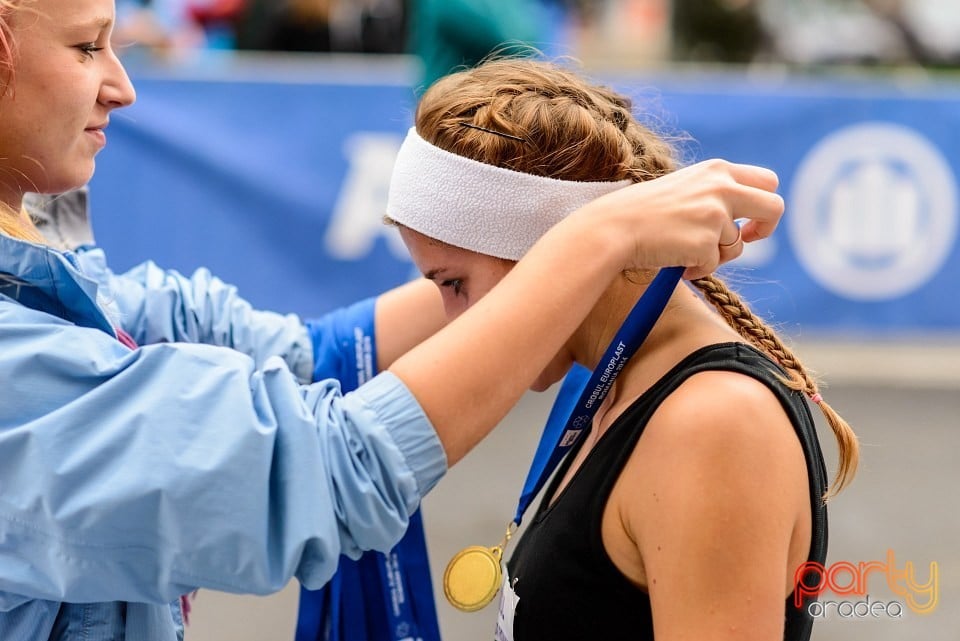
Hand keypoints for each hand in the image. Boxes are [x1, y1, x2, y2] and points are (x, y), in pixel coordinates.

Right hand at [579, 159, 783, 279]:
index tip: (751, 222)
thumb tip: (741, 222)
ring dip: (716, 255)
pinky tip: (674, 259)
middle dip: (766, 228)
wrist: (614, 227)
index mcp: (717, 171)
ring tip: (683, 250)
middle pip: (774, 206)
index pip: (766, 181)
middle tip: (746, 239)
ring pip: (737, 245)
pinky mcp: (706, 243)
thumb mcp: (684, 188)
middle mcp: (722, 188)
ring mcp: (716, 216)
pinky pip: (714, 265)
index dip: (763, 205)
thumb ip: (714, 195)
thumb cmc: (643, 212)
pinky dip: (697, 269)